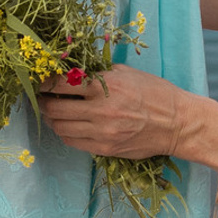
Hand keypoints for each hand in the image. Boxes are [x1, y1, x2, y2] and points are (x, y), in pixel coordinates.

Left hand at [39, 64, 188, 159]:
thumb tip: (71, 69)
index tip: (40, 80)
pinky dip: (65, 133)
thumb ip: (98, 71)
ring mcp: (102, 132)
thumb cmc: (153, 92)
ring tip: (52, 112)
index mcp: (105, 85)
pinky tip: (67, 125)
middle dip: (43, 102)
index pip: (61, 84)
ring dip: (52, 119)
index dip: (45, 82)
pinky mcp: (105, 148)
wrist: (177, 123)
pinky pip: (73, 142)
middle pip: (55, 108)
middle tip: (40, 97)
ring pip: (60, 128)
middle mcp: (101, 110)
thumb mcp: (126, 72)